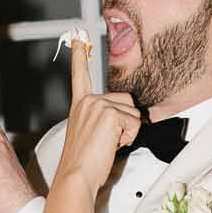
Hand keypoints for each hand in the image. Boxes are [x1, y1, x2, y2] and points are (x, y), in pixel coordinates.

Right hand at [54, 37, 139, 197]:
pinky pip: (135, 123)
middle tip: (108, 141)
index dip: (80, 55)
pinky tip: (112, 145)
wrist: (77, 176)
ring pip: (133, 113)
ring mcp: (98, 105)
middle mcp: (88, 100)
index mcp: (80, 104)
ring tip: (108, 144)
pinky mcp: (109, 114)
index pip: (80, 75)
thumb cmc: (84, 163)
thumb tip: (125, 119)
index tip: (77, 36)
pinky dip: (129, 138)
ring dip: (128, 132)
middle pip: (126, 101)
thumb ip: (103, 119)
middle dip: (126, 122)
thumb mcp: (90, 134)